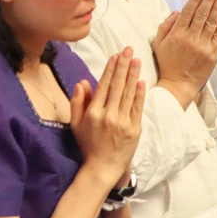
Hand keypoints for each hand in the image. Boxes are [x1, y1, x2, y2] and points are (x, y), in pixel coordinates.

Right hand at [69, 48, 144, 187]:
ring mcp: (123, 122)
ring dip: (133, 75)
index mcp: (94, 113)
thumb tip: (82, 82)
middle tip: (128, 50)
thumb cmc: (87, 144)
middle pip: (117, 86)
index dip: (109, 69)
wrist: (103, 168)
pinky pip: (138, 107)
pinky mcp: (135, 129)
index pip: (103, 86)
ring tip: (136, 59)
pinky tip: (141, 81)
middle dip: (123, 66)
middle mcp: (109, 115)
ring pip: (129, 93)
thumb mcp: (76, 124)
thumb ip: (77, 102)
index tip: (114, 56)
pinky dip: (139, 93)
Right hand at [153, 0, 216, 107]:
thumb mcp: (158, 44)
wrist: (178, 84)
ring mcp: (203, 46)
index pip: (188, 12)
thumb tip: (177, 12)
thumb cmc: (167, 63)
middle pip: (202, 14)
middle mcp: (191, 39)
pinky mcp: (213, 54)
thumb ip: (165, 26)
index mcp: (176, 35)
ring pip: (212, 23)